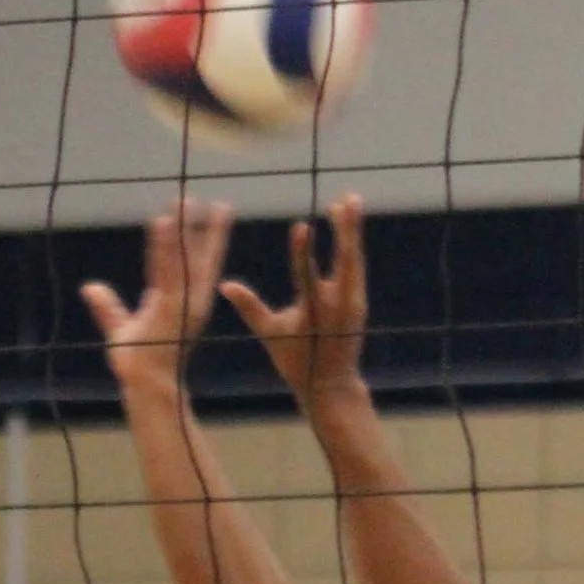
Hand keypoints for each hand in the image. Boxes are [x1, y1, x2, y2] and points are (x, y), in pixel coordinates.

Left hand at [80, 197, 237, 400]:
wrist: (146, 383)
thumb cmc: (138, 363)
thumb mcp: (121, 328)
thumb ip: (107, 307)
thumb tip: (89, 288)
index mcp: (184, 303)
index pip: (195, 265)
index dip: (203, 241)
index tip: (208, 217)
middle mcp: (189, 299)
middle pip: (199, 256)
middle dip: (204, 228)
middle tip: (210, 201)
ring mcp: (181, 301)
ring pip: (183, 256)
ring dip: (184, 227)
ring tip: (185, 199)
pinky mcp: (168, 304)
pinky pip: (164, 267)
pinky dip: (163, 244)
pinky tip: (163, 220)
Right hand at [222, 192, 367, 418]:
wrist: (331, 383)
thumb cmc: (295, 359)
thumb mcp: (270, 334)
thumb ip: (249, 307)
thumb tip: (223, 284)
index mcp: (311, 315)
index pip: (306, 277)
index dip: (304, 252)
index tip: (302, 226)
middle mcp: (337, 307)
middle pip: (344, 263)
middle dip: (345, 231)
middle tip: (344, 201)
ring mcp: (352, 304)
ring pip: (354, 261)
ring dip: (351, 230)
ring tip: (348, 200)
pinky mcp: (360, 302)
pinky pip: (356, 268)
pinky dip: (351, 245)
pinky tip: (348, 224)